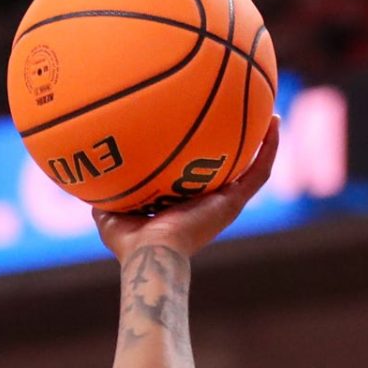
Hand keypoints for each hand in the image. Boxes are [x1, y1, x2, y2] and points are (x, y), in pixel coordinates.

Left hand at [97, 115, 279, 260]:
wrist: (150, 255)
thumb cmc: (129, 242)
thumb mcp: (110, 212)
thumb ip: (107, 192)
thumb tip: (93, 171)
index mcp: (184, 205)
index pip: (198, 176)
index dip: (204, 156)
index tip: (206, 131)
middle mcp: (207, 203)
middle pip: (229, 169)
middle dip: (238, 144)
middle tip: (245, 115)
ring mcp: (223, 203)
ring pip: (252, 168)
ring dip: (264, 142)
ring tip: (271, 113)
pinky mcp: (233, 203)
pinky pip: (259, 172)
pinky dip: (269, 148)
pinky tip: (274, 122)